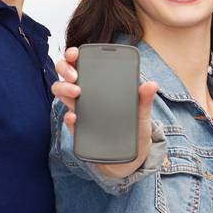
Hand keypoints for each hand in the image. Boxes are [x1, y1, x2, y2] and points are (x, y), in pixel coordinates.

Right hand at [54, 45, 158, 176]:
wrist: (128, 159)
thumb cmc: (134, 130)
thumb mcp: (141, 114)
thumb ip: (144, 100)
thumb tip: (151, 85)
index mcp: (100, 85)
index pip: (82, 64)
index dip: (74, 56)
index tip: (75, 53)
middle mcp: (86, 95)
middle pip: (66, 76)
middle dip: (65, 70)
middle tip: (76, 76)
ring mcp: (81, 111)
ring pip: (62, 94)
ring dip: (64, 89)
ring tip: (77, 92)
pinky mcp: (79, 130)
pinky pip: (69, 121)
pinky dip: (69, 118)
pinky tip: (74, 117)